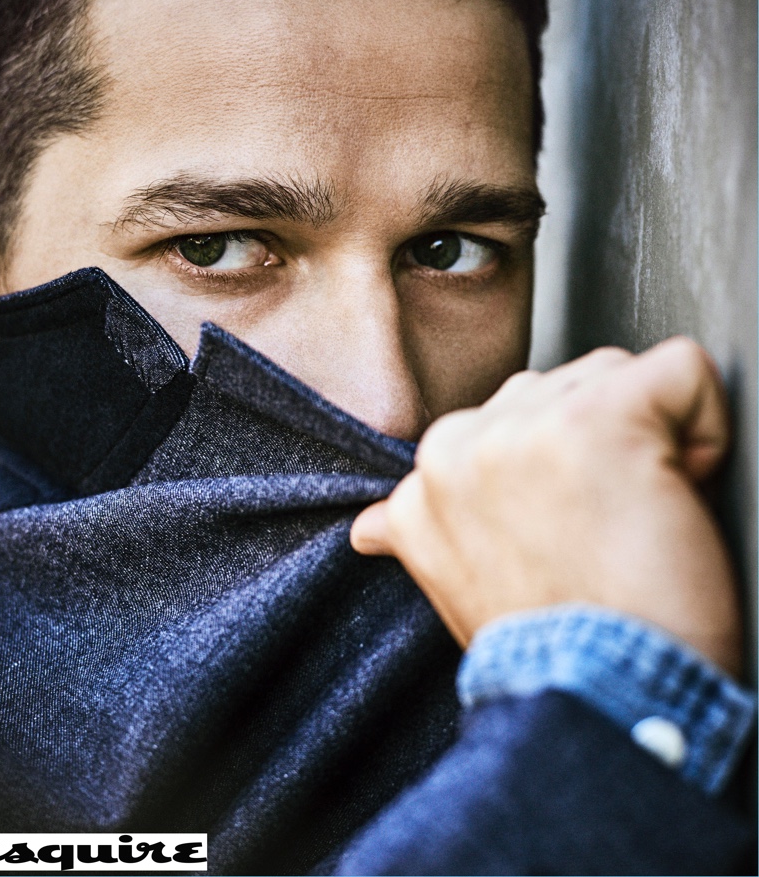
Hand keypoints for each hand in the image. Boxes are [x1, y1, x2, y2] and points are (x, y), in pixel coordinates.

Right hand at [351, 338, 741, 675]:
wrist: (590, 704)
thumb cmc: (542, 649)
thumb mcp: (452, 580)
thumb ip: (411, 529)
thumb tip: (369, 528)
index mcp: (432, 470)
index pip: (518, 417)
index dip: (564, 470)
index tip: (572, 531)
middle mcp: (464, 438)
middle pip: (564, 387)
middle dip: (599, 446)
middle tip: (604, 529)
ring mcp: (527, 426)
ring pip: (616, 374)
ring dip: (648, 440)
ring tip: (636, 520)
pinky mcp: (601, 420)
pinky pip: (683, 371)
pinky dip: (707, 425)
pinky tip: (681, 492)